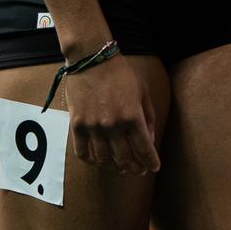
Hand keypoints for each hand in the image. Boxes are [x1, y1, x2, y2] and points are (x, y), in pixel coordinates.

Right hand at [63, 54, 161, 175]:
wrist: (92, 59)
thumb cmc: (122, 74)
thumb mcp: (143, 93)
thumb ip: (149, 118)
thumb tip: (150, 140)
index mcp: (133, 116)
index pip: (144, 148)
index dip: (151, 161)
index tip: (154, 168)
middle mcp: (113, 125)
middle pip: (124, 158)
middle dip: (134, 168)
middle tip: (138, 170)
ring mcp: (93, 127)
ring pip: (103, 159)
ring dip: (113, 167)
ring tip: (119, 167)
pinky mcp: (76, 125)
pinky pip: (82, 152)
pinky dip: (91, 161)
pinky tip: (98, 161)